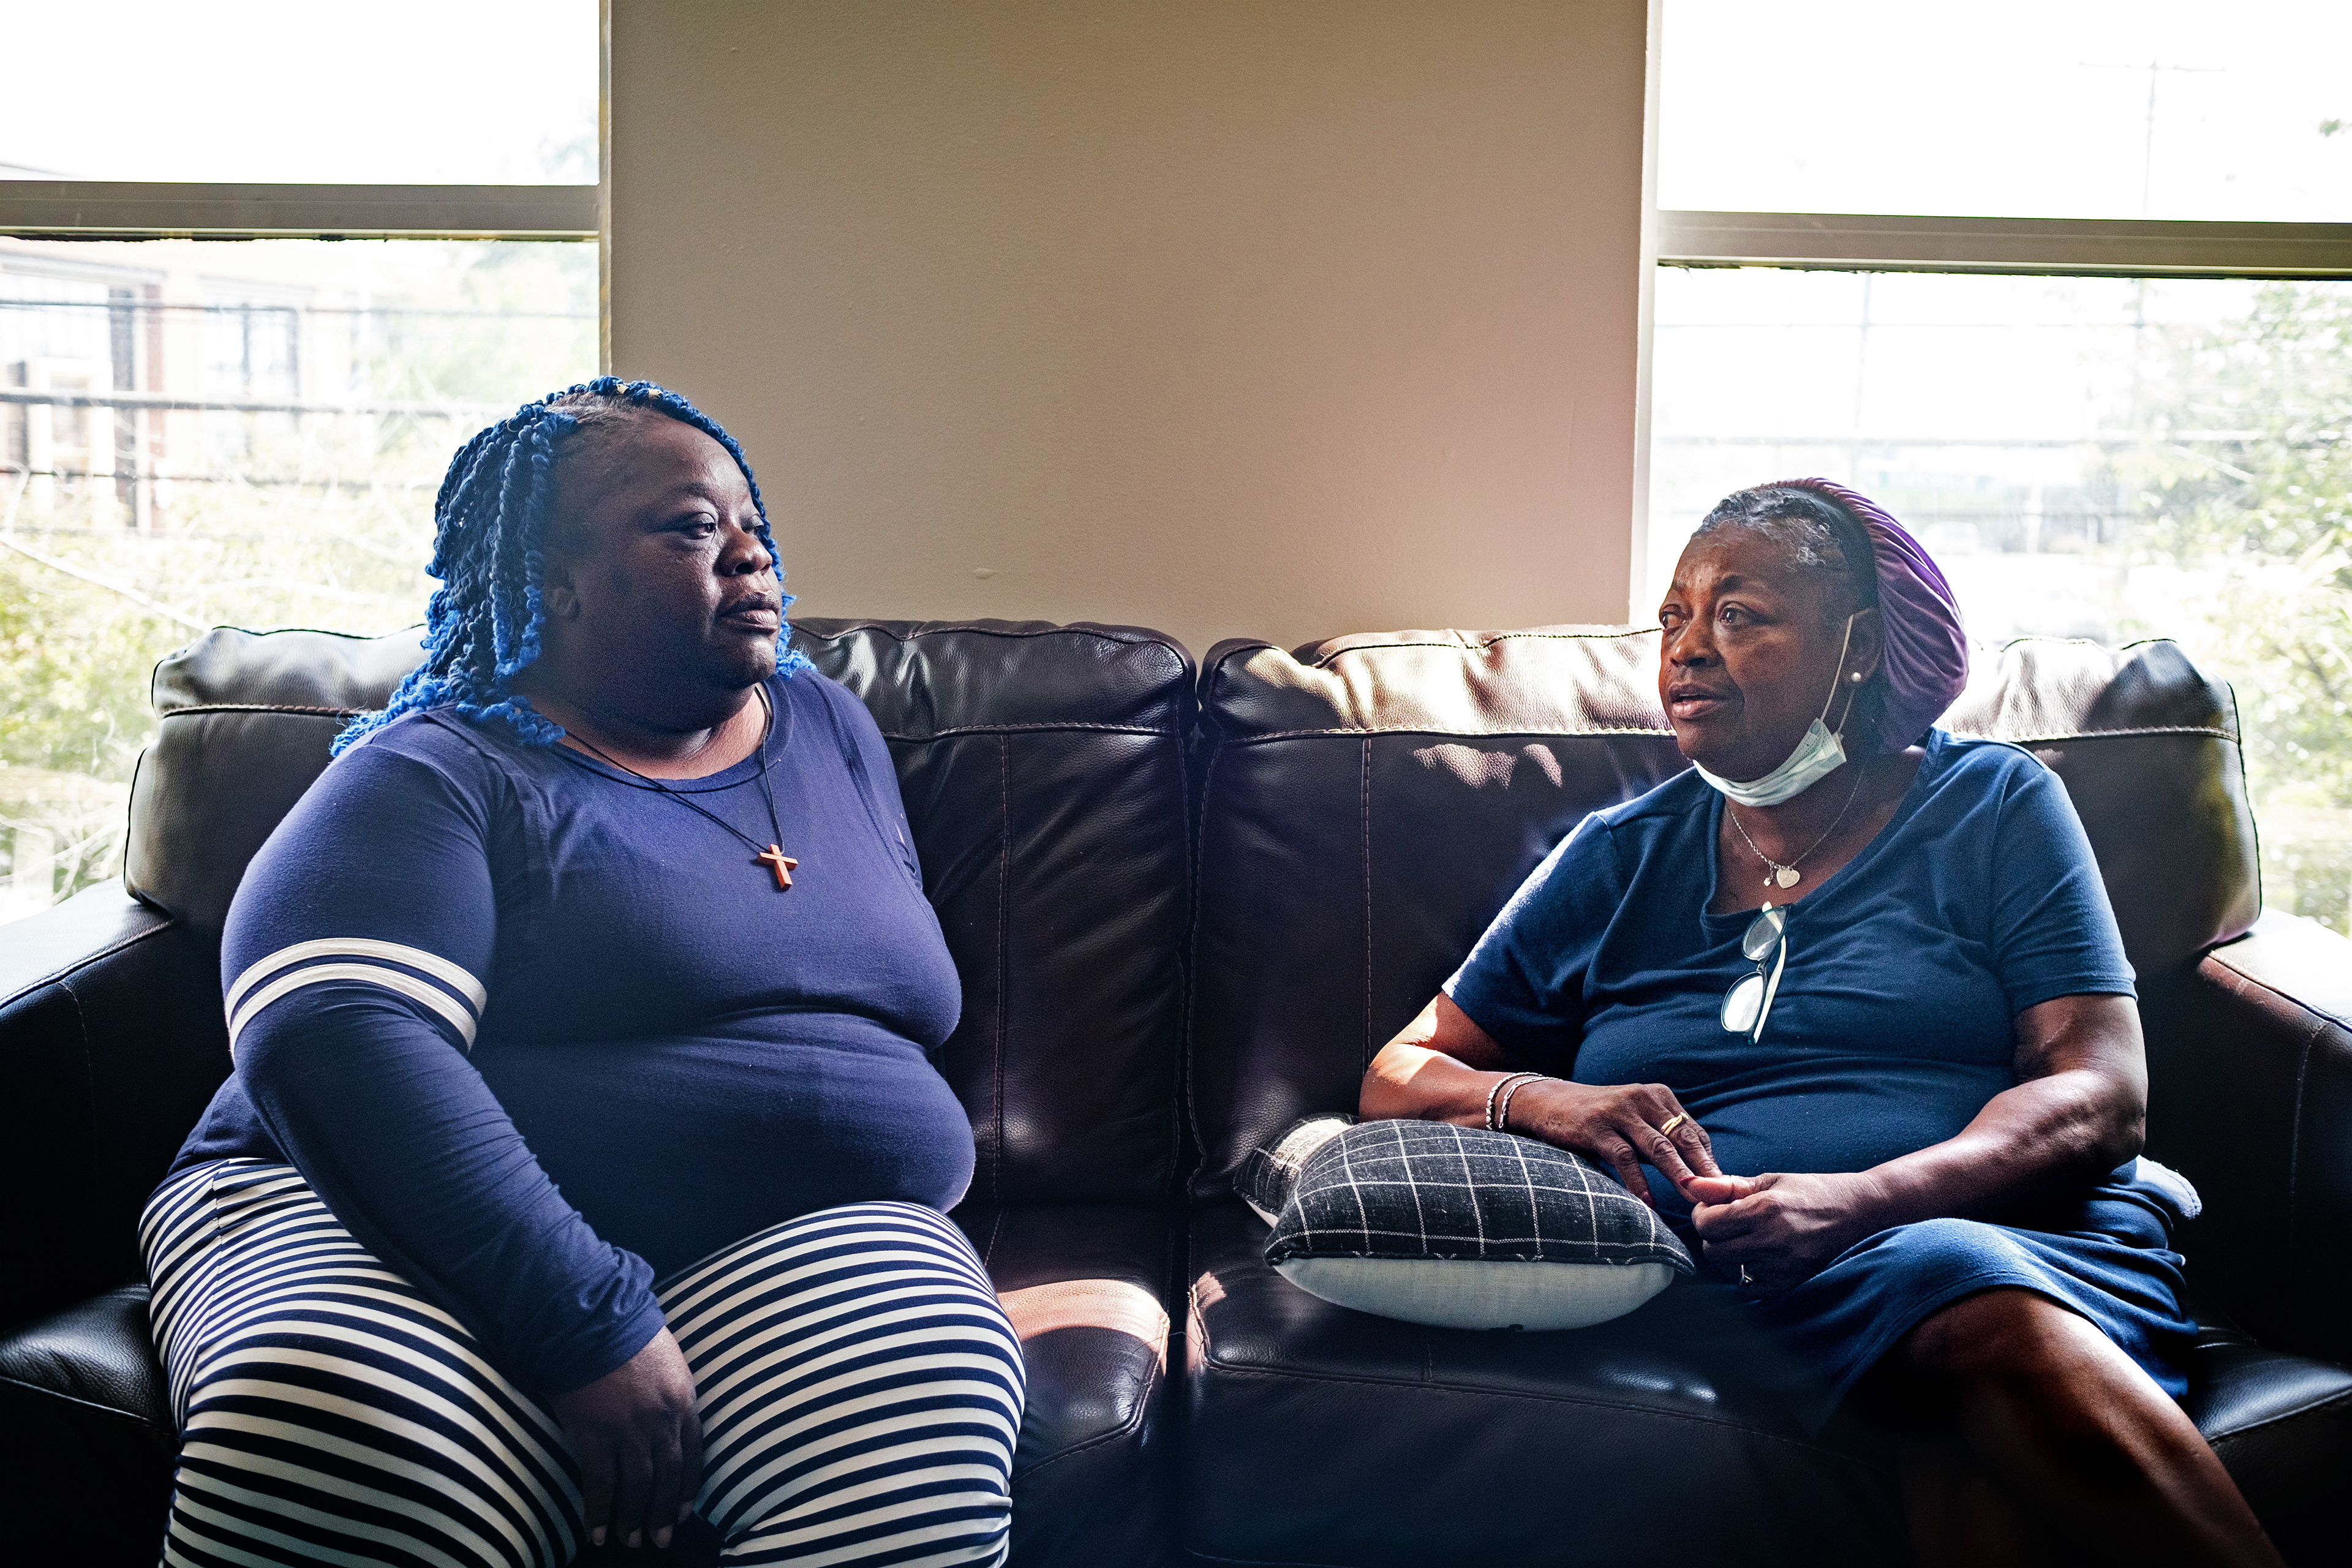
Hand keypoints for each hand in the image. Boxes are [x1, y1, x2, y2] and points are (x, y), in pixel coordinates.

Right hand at [549, 1327, 702, 1550]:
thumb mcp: (665, 1357)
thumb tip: (666, 1416)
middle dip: (662, 1512)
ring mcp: (627, 1428)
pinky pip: (600, 1482)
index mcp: (683, 1398)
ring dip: (633, 1518)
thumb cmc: (625, 1330)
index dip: (688, 1486)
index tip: (684, 1511)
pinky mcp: (593, 1433)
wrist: (589, 1317)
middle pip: (667, 1476)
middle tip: (660, 1540)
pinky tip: (598, 1531)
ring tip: (631, 1541)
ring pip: (636, 1485)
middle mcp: (660, 1419)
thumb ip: (669, 1391)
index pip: (693, 1452)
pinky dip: (599, 1511)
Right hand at [1506, 1080, 1722, 1205]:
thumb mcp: (1634, 1121)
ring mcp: (1619, 1111)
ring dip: (1678, 1174)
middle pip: (1683, 1138)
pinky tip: (1647, 1201)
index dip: (1710, 1162)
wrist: (1547, 1102)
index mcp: (1658, 1096)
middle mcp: (1643, 1098)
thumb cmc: (1597, 1118)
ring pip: (1658, 1146)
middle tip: (1719, 1197)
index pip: (1694, 1132)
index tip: (1724, 1190)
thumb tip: (1698, 1174)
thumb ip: (1662, 1139)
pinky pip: (1623, 1157)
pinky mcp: (1596, 1127)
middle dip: (1703, 1169)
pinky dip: (1637, 1180)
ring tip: (1693, 1197)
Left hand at [1687, 1171, 1885, 1293]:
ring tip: (1746, 1238)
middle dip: (1712, 1236)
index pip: (1707, 1224)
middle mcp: (1772, 1240)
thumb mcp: (1770, 1181)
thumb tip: (1689, 1185)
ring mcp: (1782, 1266)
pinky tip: (1758, 1256)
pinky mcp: (1790, 1283)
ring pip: (1729, 1270)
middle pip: (1713, 1250)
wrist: (1858, 1213)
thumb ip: (1727, 1186)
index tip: (1712, 1208)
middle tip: (1727, 1223)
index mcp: (1764, 1209)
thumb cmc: (1812, 1191)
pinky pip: (1750, 1286)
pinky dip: (1746, 1273)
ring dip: (1728, 1254)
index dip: (1702, 1215)